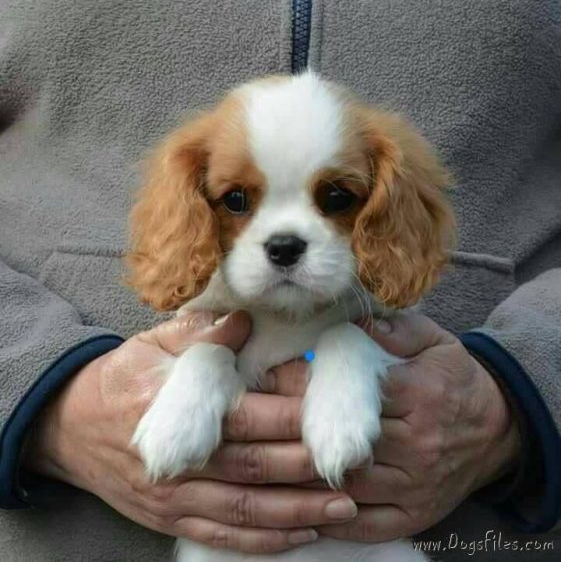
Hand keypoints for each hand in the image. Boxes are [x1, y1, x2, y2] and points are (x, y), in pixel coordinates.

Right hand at [24, 311, 357, 553]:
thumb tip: (244, 321)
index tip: (331, 412)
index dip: (291, 415)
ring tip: (346, 510)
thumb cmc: (121, 379)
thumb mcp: (152, 344)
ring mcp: (175, 496)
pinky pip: (223, 536)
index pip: (245, 416)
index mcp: (176, 408)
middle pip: (254, 466)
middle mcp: (179, 458)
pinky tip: (301, 535)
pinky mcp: (171, 518)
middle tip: (356, 466)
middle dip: (307, 467)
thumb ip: (199, 335)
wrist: (68, 425)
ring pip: (246, 509)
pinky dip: (264, 540)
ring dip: (298, 513)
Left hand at [265, 312, 520, 542]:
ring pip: (345, 485)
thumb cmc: (455, 379)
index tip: (266, 374)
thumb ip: (398, 328)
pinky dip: (328, 518)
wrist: (498, 429)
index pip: (349, 390)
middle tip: (251, 415)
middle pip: (341, 439)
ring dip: (301, 474)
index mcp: (419, 393)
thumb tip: (358, 321)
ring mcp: (415, 485)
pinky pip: (365, 524)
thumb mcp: (436, 341)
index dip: (302, 382)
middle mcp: (417, 442)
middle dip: (291, 426)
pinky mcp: (414, 514)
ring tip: (261, 455)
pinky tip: (297, 503)